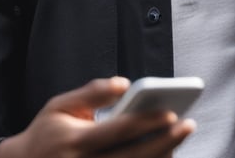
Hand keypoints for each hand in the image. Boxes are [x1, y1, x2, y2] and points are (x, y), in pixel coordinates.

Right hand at [0, 77, 195, 157]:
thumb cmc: (47, 131)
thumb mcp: (60, 105)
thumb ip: (92, 92)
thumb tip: (124, 83)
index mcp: (75, 141)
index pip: (117, 131)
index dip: (146, 122)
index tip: (171, 113)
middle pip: (133, 156)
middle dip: (165, 141)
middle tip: (188, 125)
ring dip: (161, 157)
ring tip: (179, 141)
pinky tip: (163, 156)